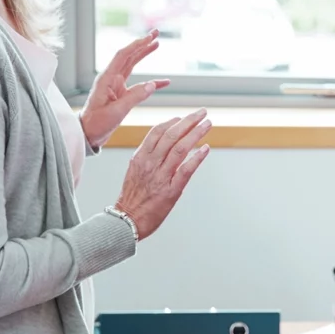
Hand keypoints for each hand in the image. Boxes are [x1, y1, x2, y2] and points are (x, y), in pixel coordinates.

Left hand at [79, 31, 170, 149]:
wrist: (87, 134)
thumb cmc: (96, 123)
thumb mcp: (116, 112)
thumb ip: (134, 97)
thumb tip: (152, 84)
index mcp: (106, 79)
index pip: (123, 56)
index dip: (136, 45)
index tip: (149, 37)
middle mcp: (111, 79)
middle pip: (128, 56)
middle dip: (142, 44)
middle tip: (156, 34)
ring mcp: (116, 86)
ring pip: (133, 65)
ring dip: (144, 55)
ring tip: (157, 44)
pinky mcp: (121, 94)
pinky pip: (138, 85)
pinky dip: (151, 82)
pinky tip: (164, 82)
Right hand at [114, 109, 211, 238]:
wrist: (126, 221)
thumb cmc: (132, 198)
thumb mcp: (134, 171)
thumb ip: (147, 157)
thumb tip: (163, 145)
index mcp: (140, 158)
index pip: (156, 132)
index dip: (172, 122)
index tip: (183, 117)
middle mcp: (150, 164)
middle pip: (171, 136)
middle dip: (188, 121)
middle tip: (202, 112)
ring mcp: (160, 177)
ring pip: (180, 149)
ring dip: (196, 133)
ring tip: (208, 124)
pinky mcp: (171, 190)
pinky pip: (186, 170)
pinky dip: (197, 157)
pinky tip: (206, 148)